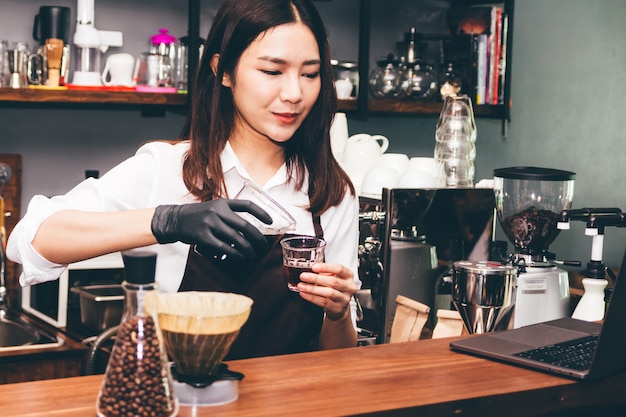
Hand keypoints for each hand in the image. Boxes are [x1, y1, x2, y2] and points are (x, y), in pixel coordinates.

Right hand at [151, 199, 271, 259]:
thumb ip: (229, 214)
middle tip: (262, 247)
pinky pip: (225, 248)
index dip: (261, 213)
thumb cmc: (197, 216)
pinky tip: (241, 257)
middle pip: (246, 226)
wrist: (175, 219)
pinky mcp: (203, 237)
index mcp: (223, 202)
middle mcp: (218, 211)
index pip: (247, 205)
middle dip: (258, 239)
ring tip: (252, 255)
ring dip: (248, 249)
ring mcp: (210, 224)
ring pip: (237, 239)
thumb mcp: (213, 208)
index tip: (270, 222)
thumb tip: (249, 231)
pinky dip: (236, 254)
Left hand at [296, 263, 356, 320]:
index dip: (326, 267)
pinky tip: (305, 294)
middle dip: (316, 278)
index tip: (314, 267)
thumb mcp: (333, 276)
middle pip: (333, 281)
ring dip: (312, 289)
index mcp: (348, 275)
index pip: (339, 269)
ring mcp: (344, 299)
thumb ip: (324, 272)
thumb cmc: (335, 288)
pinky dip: (312, 298)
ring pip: (329, 292)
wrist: (339, 305)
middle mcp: (349, 287)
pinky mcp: (338, 308)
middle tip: (303, 276)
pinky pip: (324, 302)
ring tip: (302, 286)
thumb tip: (309, 269)